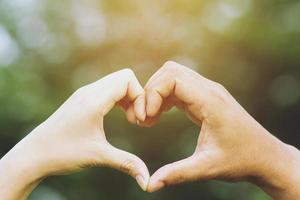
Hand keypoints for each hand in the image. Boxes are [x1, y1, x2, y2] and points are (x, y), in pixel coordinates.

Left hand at [0, 69, 149, 199]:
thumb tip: (147, 181)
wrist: (33, 155)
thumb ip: (127, 163)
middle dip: (137, 97)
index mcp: (93, 100)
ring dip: (128, 98)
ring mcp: (84, 94)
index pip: (127, 80)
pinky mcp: (82, 99)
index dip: (140, 98)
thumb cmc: (62, 153)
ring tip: (130, 119)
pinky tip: (119, 116)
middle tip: (136, 120)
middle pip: (124, 77)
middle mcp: (89, 91)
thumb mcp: (98, 157)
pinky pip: (107, 89)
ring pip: (116, 82)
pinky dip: (119, 99)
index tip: (139, 121)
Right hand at [142, 61, 299, 198]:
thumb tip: (150, 185)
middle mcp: (209, 90)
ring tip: (150, 118)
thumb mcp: (207, 167)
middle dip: (151, 91)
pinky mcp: (205, 98)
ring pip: (173, 76)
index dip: (153, 93)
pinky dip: (164, 97)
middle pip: (170, 71)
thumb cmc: (241, 160)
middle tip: (145, 117)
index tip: (147, 117)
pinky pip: (179, 87)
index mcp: (210, 101)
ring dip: (157, 93)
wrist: (265, 156)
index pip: (173, 78)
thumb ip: (177, 174)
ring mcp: (208, 91)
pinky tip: (160, 115)